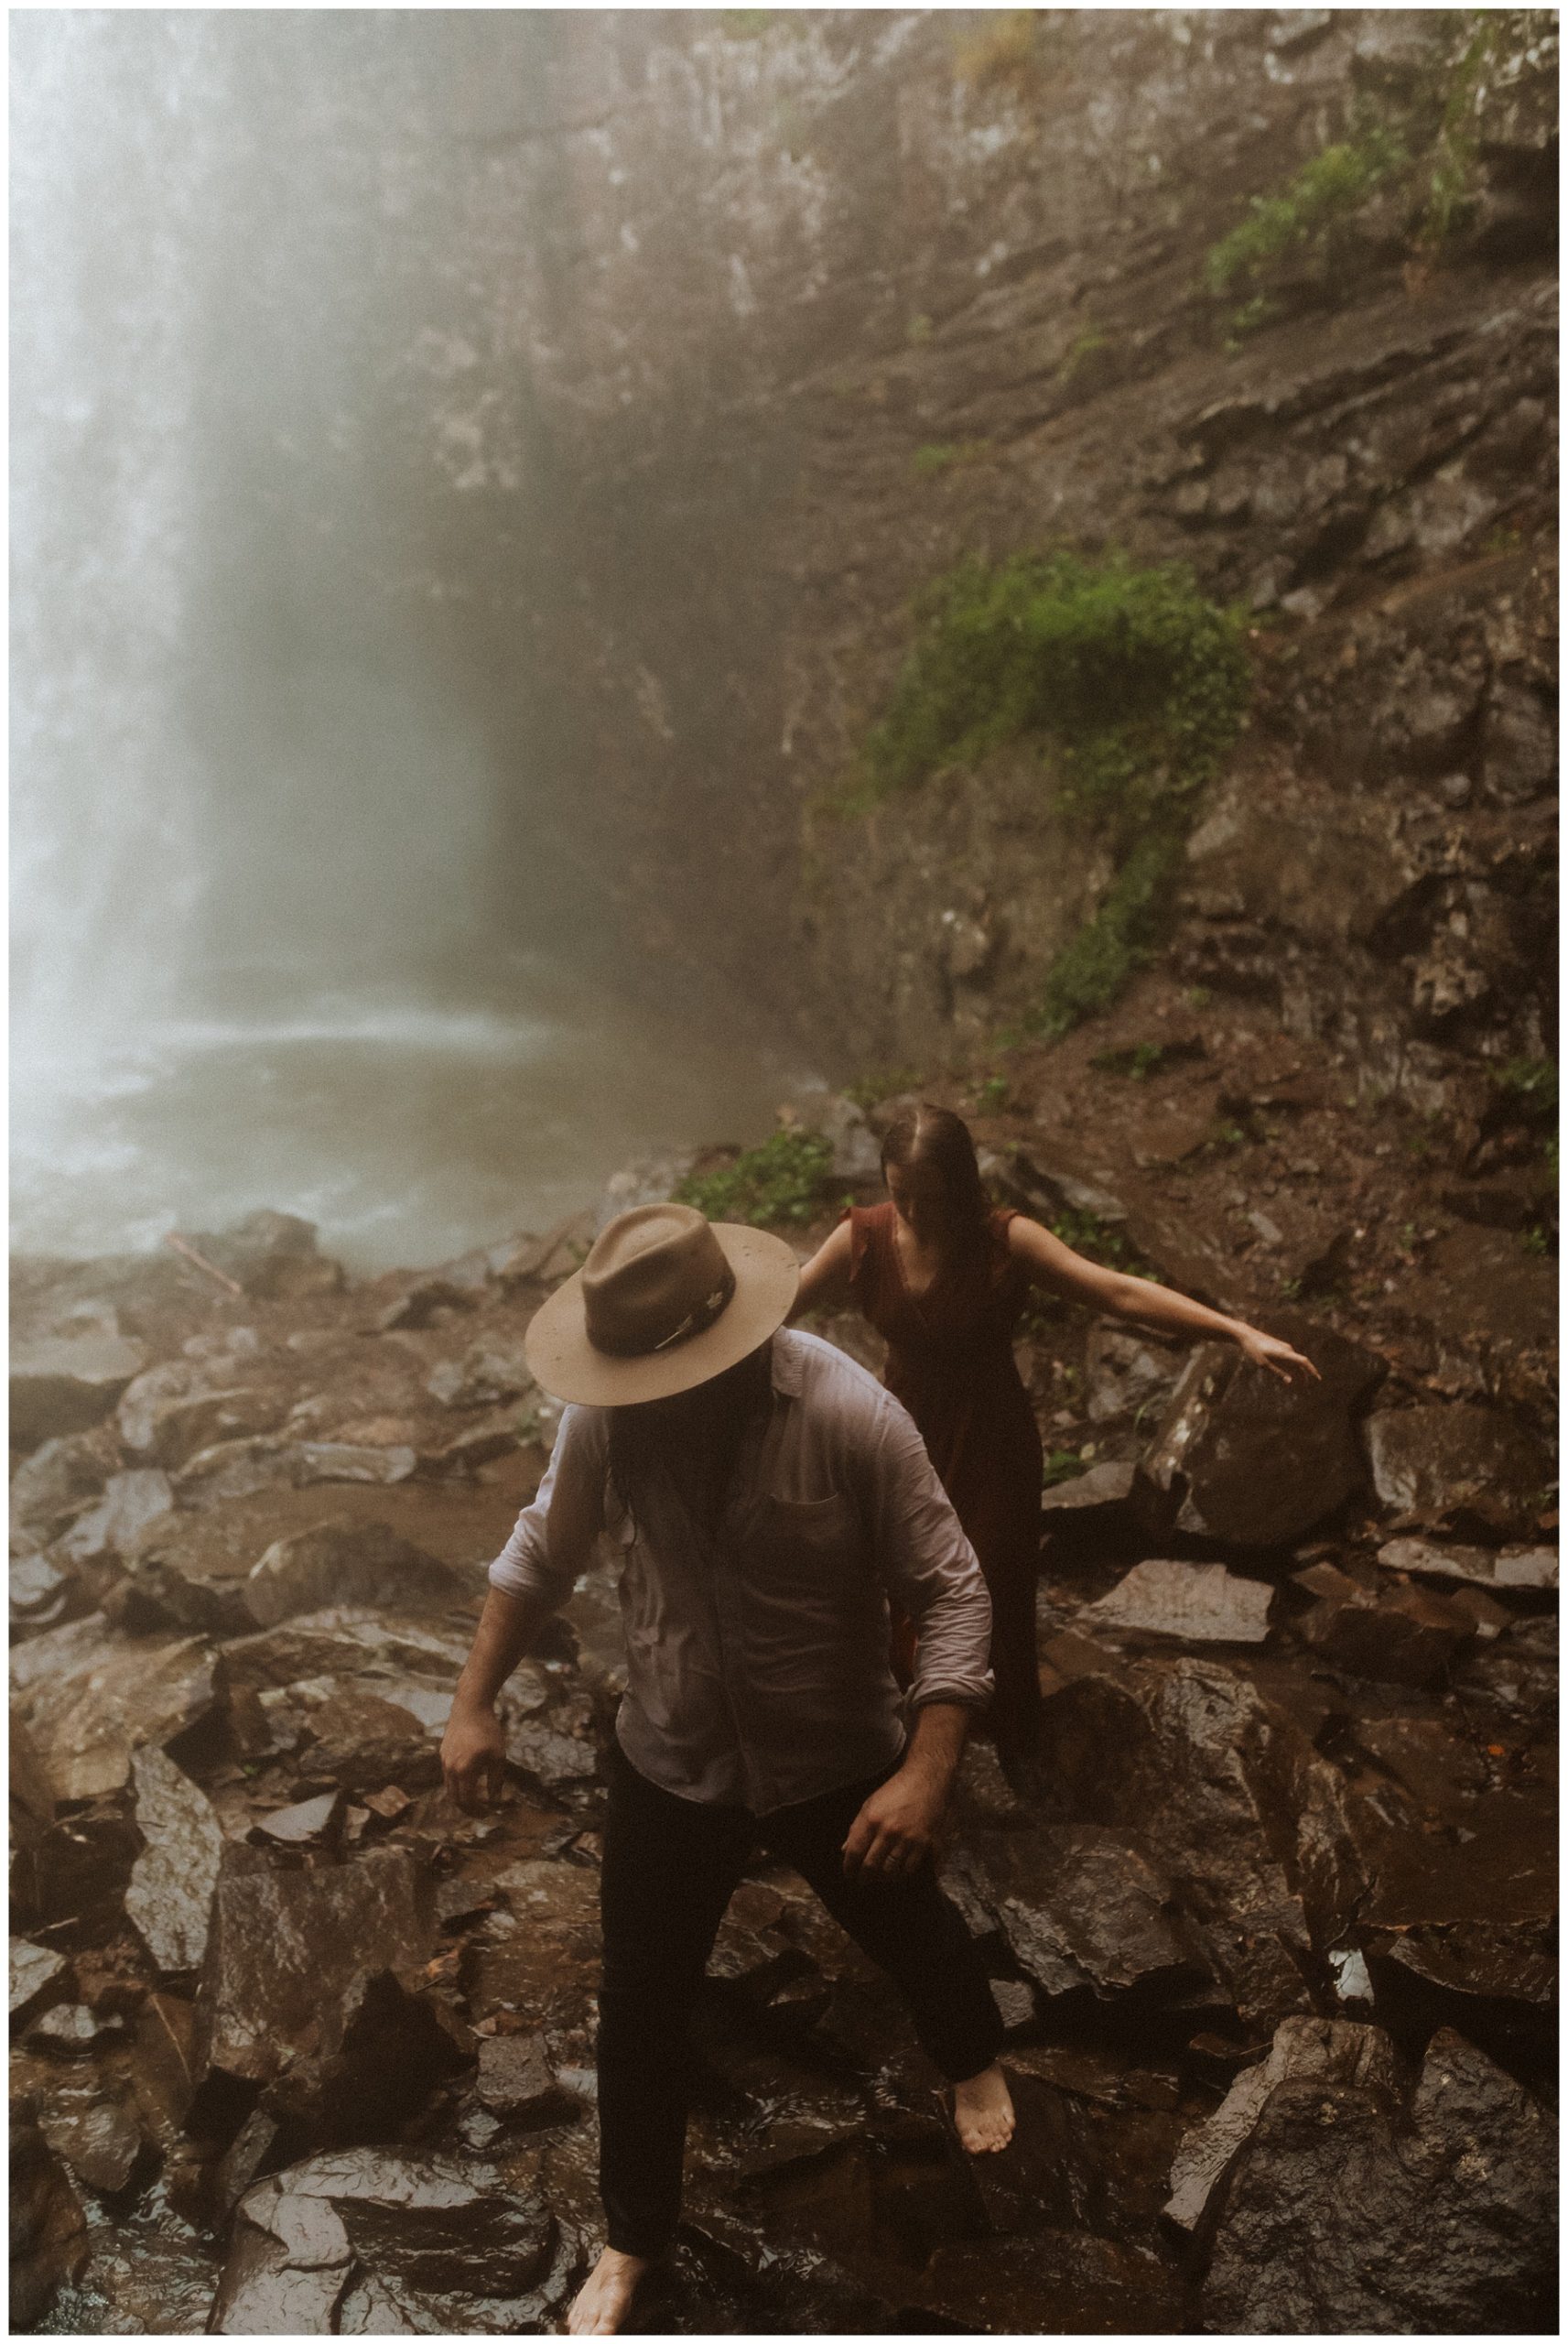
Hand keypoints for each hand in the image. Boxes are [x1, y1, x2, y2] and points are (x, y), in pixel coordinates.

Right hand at [441, 1701, 507, 1812]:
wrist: (470, 1707)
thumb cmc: (488, 1730)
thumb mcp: (498, 1756)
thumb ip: (496, 1780)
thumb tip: (495, 1799)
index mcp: (464, 1771)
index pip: (467, 1801)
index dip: (477, 1811)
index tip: (488, 1814)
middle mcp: (450, 1769)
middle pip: (455, 1798)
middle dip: (467, 1808)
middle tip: (480, 1812)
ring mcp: (444, 1761)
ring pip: (449, 1788)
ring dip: (461, 1797)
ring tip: (475, 1799)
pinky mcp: (443, 1753)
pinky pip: (448, 1776)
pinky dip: (457, 1784)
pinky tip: (469, 1781)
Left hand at [842, 1764, 945, 1879]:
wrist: (926, 1778)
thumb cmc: (896, 1790)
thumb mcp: (870, 1803)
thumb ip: (857, 1827)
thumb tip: (845, 1850)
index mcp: (872, 1819)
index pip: (855, 1852)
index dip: (849, 1867)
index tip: (849, 1874)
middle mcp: (890, 1831)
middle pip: (873, 1866)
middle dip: (866, 1877)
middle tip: (864, 1880)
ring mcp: (910, 1838)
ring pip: (894, 1871)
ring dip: (886, 1878)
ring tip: (882, 1876)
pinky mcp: (928, 1842)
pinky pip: (915, 1868)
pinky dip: (906, 1872)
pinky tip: (902, 1871)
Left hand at [1235, 1327, 1320, 1384]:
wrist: (1247, 1336)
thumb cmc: (1254, 1351)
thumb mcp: (1264, 1365)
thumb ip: (1278, 1373)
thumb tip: (1290, 1381)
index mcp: (1285, 1353)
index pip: (1303, 1362)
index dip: (1312, 1370)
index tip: (1318, 1378)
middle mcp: (1287, 1350)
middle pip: (1300, 1365)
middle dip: (1305, 1376)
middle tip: (1307, 1389)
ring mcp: (1284, 1348)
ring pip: (1295, 1362)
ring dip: (1298, 1373)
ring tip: (1300, 1385)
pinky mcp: (1280, 1348)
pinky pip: (1290, 1359)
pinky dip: (1292, 1368)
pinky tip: (1291, 1376)